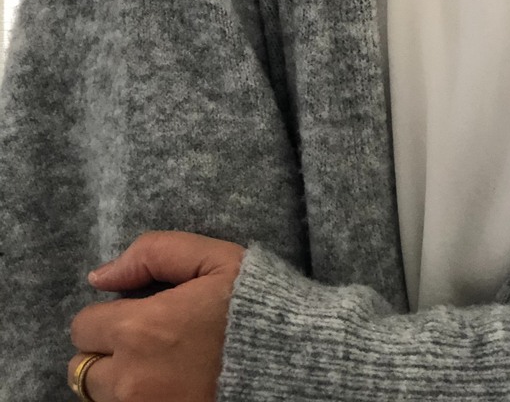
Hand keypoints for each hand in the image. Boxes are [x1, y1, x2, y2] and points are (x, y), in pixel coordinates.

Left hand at [68, 230, 245, 401]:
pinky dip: (144, 397)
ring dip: (122, 379)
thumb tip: (101, 275)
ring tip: (163, 362)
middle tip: (149, 339)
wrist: (295, 360)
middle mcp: (133, 379)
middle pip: (84, 369)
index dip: (110, 313)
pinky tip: (174, 381)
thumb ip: (153, 253)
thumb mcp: (214, 259)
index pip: (84, 326)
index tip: (140, 311)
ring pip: (105, 396)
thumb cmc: (256, 306)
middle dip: (109, 350)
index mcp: (140, 329)